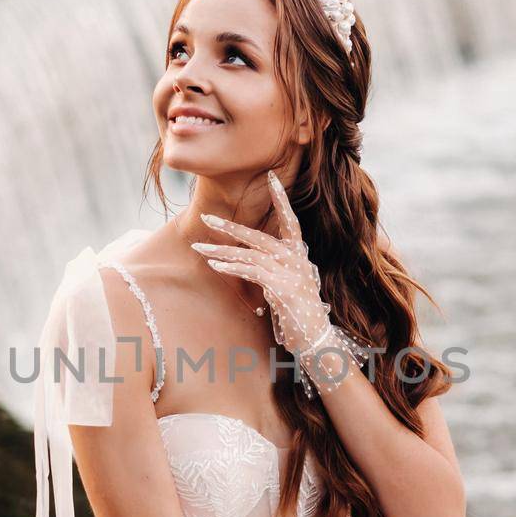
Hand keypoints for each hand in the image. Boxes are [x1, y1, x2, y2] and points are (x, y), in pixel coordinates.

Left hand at [191, 170, 372, 395]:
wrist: (316, 340)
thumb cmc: (300, 315)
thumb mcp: (287, 286)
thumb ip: (272, 269)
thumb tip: (248, 261)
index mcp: (299, 255)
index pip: (290, 221)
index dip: (281, 199)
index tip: (271, 177)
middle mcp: (296, 259)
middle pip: (258, 236)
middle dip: (229, 227)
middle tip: (206, 218)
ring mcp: (291, 273)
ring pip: (250, 255)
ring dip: (221, 252)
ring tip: (198, 249)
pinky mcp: (282, 288)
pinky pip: (252, 273)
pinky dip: (232, 269)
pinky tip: (215, 266)